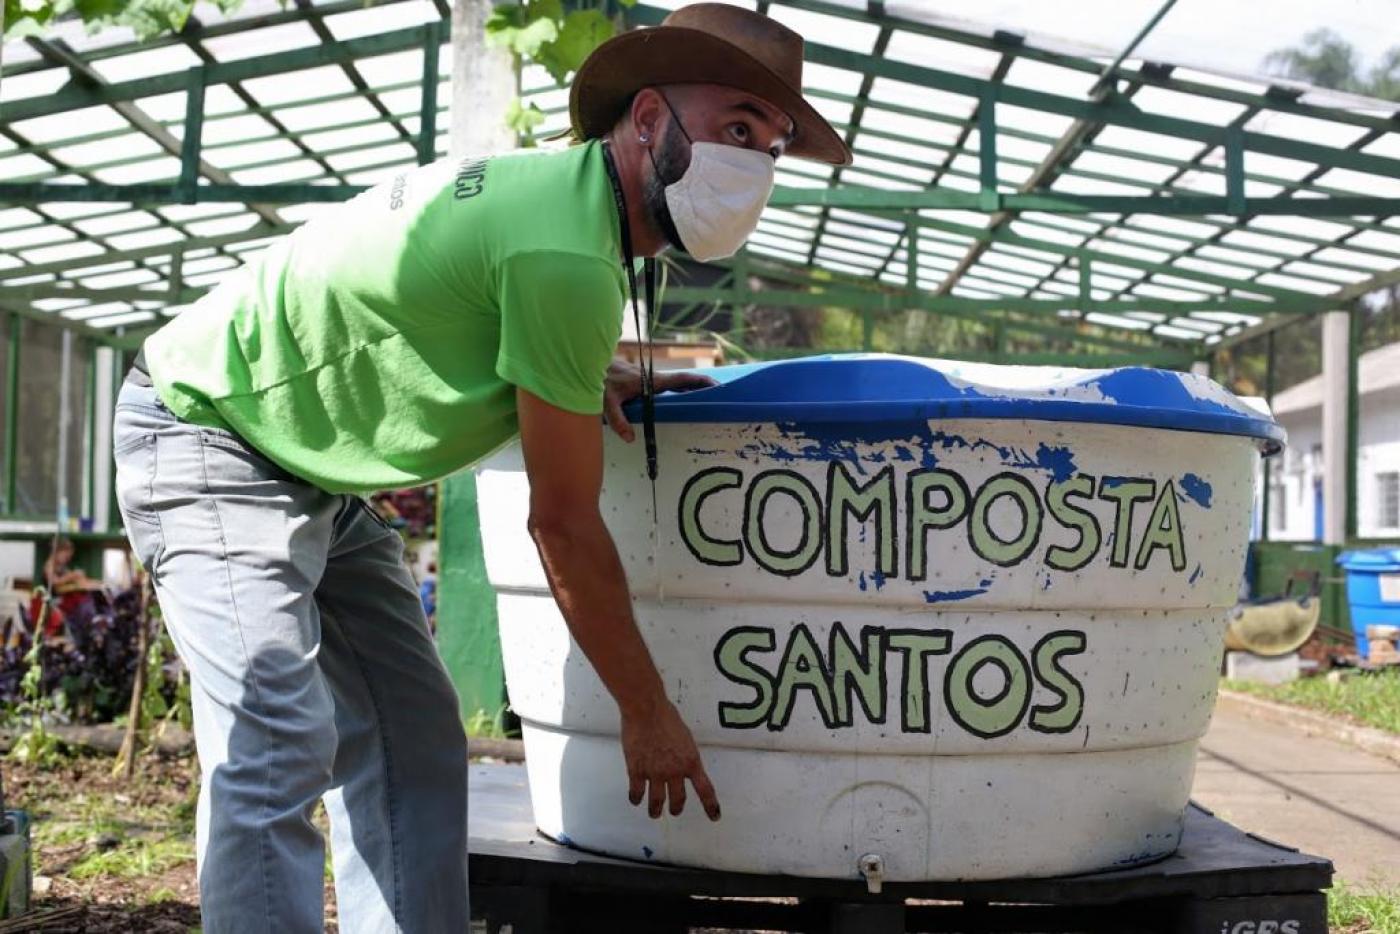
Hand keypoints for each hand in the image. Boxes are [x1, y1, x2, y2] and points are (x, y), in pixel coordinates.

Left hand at [604, 358, 716, 442]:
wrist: (590, 362)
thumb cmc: (598, 381)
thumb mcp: (606, 401)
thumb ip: (617, 420)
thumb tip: (630, 438)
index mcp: (650, 381)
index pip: (681, 380)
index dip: (700, 383)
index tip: (717, 387)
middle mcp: (654, 379)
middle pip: (684, 382)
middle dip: (702, 387)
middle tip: (721, 396)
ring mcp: (650, 380)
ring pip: (676, 384)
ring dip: (692, 389)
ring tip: (709, 399)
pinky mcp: (644, 382)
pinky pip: (667, 387)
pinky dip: (680, 391)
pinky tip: (683, 399)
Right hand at [621, 699, 721, 820]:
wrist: (646, 711)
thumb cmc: (666, 716)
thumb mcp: (685, 737)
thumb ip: (684, 753)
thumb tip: (680, 761)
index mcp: (691, 761)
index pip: (705, 789)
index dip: (711, 806)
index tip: (714, 817)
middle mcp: (675, 772)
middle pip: (678, 799)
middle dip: (677, 808)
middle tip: (674, 810)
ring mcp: (655, 773)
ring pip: (657, 802)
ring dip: (656, 810)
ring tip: (655, 813)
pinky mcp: (637, 772)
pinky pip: (637, 793)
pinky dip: (636, 799)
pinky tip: (636, 800)